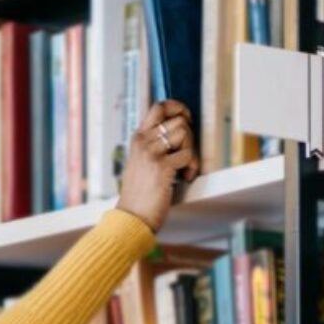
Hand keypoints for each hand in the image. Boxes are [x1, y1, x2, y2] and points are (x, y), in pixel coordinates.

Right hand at [116, 100, 198, 233]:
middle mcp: (144, 141)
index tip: (186, 118)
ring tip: (185, 168)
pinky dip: (192, 167)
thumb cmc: (139, 194)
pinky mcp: (162, 167)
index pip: (158, 107)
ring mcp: (152, 153)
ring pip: (185, 133)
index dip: (177, 107)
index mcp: (139, 138)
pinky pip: (188, 155)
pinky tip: (185, 178)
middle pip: (178, 121)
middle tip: (186, 154)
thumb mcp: (140, 162)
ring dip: (191, 151)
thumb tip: (178, 131)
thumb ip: (153, 145)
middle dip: (190, 137)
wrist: (132, 217)